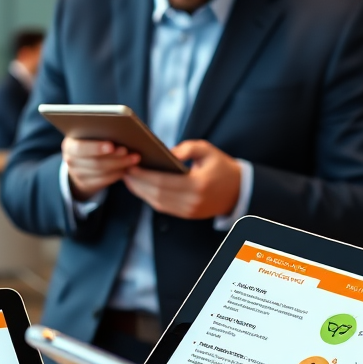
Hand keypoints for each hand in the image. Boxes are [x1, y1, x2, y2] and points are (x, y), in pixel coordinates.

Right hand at [62, 137, 139, 199]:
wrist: (79, 162)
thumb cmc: (89, 142)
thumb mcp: (88, 135)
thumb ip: (98, 132)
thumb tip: (120, 129)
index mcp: (69, 145)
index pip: (80, 148)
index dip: (96, 147)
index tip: (112, 145)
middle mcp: (70, 160)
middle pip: (94, 162)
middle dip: (114, 157)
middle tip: (128, 152)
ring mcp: (77, 174)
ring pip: (101, 172)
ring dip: (119, 165)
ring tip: (134, 159)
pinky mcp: (85, 184)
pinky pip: (104, 181)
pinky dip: (116, 174)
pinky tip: (127, 168)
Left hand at [124, 139, 240, 219]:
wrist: (238, 190)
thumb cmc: (221, 167)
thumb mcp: (207, 150)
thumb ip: (187, 148)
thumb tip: (166, 153)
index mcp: (198, 184)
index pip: (164, 181)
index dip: (145, 175)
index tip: (131, 166)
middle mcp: (192, 201)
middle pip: (157, 194)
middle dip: (138, 183)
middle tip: (124, 171)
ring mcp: (189, 211)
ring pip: (157, 203)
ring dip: (140, 192)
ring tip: (128, 178)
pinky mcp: (187, 215)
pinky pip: (163, 207)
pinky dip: (149, 198)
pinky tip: (140, 187)